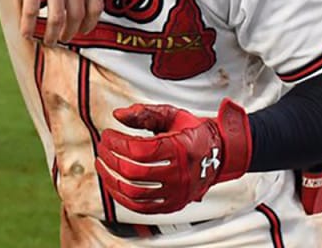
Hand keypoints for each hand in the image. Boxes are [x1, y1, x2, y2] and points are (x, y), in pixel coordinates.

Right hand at [6, 0, 105, 45]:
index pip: (95, 6)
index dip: (89, 24)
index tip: (82, 31)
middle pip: (76, 16)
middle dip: (70, 33)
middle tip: (62, 40)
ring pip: (56, 17)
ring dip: (52, 34)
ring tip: (47, 40)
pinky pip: (32, 8)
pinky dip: (29, 25)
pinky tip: (26, 32)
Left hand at [95, 100, 251, 214]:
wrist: (220, 152)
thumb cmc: (192, 130)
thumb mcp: (171, 115)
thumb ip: (144, 113)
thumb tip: (117, 115)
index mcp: (181, 149)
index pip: (139, 150)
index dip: (117, 142)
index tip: (107, 134)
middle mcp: (181, 174)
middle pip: (134, 172)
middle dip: (110, 158)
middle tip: (101, 147)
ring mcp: (178, 193)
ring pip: (134, 193)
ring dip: (111, 178)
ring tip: (102, 164)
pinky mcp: (174, 205)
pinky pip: (142, 208)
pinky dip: (122, 197)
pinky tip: (112, 183)